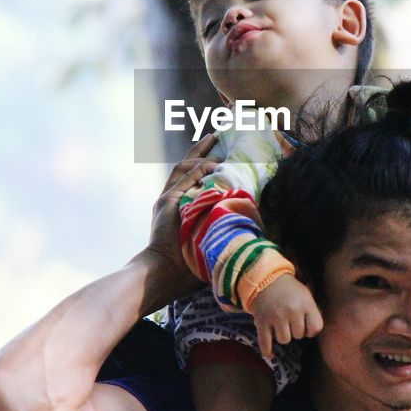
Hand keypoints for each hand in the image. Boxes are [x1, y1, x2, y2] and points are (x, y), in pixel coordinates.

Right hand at [146, 134, 219, 272]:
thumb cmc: (185, 268)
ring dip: (200, 154)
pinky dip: (197, 170)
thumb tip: (249, 227)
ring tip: (215, 142)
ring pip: (184, 168)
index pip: (191, 177)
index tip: (218, 151)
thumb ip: (220, 229)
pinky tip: (212, 164)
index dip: (203, 162)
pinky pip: (184, 180)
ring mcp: (168, 199)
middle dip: (200, 149)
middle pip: (185, 165)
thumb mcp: (207, 241)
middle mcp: (171, 198)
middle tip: (215, 135)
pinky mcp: (167, 203)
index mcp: (178, 206)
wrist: (162, 274)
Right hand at [248, 274, 323, 359]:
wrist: (266, 279)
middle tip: (291, 322)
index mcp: (305, 304)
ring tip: (281, 327)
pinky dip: (268, 350)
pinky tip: (270, 353)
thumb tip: (316, 330)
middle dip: (296, 331)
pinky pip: (265, 342)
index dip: (312, 329)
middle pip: (299, 335)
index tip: (307, 326)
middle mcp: (292, 311)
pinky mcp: (262, 322)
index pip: (316, 328)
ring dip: (283, 336)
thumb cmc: (290, 290)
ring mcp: (276, 317)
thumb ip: (313, 311)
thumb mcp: (306, 295)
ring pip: (284, 340)